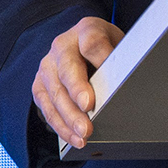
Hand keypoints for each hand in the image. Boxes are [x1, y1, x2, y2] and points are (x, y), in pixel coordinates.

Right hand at [34, 16, 123, 147]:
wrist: (81, 46)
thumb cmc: (106, 50)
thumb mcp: (119, 45)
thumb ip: (121, 60)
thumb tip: (128, 83)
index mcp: (87, 30)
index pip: (92, 40)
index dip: (98, 57)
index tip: (107, 71)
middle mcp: (62, 45)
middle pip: (68, 68)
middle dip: (78, 91)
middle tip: (89, 109)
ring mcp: (47, 65)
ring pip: (54, 92)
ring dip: (69, 116)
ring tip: (83, 135)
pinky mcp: (39, 85)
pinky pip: (47, 107)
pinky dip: (60, 125)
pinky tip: (72, 138)